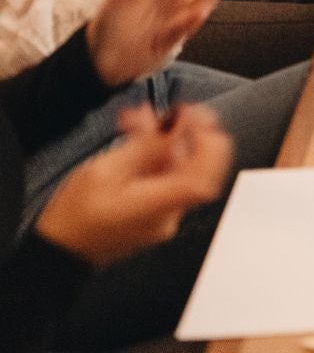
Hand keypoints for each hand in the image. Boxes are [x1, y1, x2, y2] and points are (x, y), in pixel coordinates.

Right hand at [35, 103, 231, 265]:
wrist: (58, 252)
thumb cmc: (75, 216)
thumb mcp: (106, 172)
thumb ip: (146, 148)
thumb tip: (177, 125)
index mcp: (159, 206)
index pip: (204, 177)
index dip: (209, 144)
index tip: (194, 117)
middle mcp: (168, 215)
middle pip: (192, 167)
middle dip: (181, 132)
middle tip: (165, 110)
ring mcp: (161, 216)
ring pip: (176, 168)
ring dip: (163, 139)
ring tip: (136, 119)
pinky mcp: (151, 214)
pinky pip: (163, 178)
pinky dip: (154, 155)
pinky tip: (135, 137)